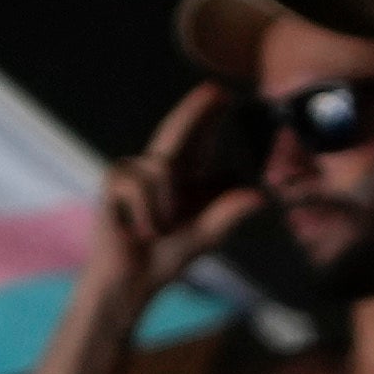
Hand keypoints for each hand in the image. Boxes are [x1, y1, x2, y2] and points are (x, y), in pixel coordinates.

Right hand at [83, 85, 273, 308]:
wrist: (129, 283)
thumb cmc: (164, 258)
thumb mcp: (206, 234)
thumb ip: (229, 212)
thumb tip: (260, 196)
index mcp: (180, 177)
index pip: (197, 139)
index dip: (207, 115)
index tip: (224, 94)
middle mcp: (157, 168)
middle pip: (176, 130)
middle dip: (194, 109)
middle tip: (215, 90)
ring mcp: (132, 172)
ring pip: (161, 168)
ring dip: (165, 208)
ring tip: (156, 232)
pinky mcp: (113, 181)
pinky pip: (139, 185)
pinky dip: (146, 214)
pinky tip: (138, 232)